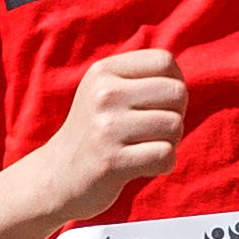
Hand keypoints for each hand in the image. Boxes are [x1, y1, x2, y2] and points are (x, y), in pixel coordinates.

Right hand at [30, 51, 186, 218]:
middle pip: (177, 93)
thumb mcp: (104, 91)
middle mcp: (104, 94)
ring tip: (146, 148)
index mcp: (103, 71)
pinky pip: (166, 156)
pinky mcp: (112, 161)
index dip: (174, 84)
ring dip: (170, 143)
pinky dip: (164, 165)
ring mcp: (107, 128)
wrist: (56, 177)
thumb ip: (140, 78)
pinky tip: (145, 167)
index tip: (158, 105)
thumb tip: (181, 80)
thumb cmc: (94, 133)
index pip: (165, 61)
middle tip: (154, 131)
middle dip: (176, 115)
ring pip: (174, 126)